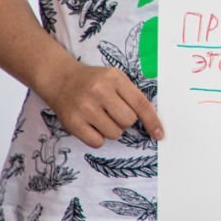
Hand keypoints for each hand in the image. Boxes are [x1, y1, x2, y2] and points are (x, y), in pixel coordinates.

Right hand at [37, 60, 164, 148]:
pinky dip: (98, 138)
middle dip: (125, 121)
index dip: (152, 121)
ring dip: (112, 130)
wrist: (61, 79)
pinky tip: (92, 126)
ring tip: (101, 117)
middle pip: (128, 121)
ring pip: (114, 133)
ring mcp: (85, 108)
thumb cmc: (94, 81)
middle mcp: (100, 92)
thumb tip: (152, 121)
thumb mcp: (115, 78)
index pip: (140, 104)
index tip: (159, 134)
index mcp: (114, 78)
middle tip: (113, 112)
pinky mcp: (73, 122)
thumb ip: (131, 95)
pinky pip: (97, 142)